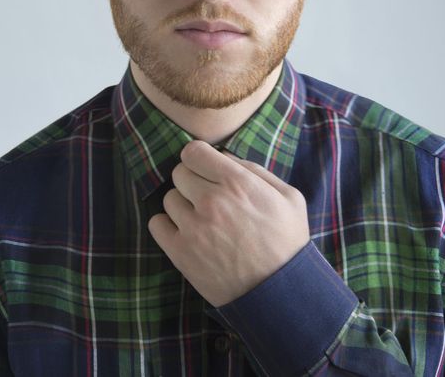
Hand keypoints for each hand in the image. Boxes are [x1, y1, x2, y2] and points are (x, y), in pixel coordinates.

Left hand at [147, 140, 309, 306]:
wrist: (280, 293)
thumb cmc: (287, 242)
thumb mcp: (288, 196)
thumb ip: (255, 170)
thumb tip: (224, 157)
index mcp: (237, 182)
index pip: (193, 151)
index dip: (198, 157)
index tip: (205, 167)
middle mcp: (211, 200)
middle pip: (179, 172)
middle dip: (192, 180)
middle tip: (207, 195)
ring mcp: (193, 226)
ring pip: (168, 198)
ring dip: (182, 204)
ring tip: (201, 218)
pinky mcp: (180, 252)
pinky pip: (156, 224)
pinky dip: (168, 225)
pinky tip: (186, 231)